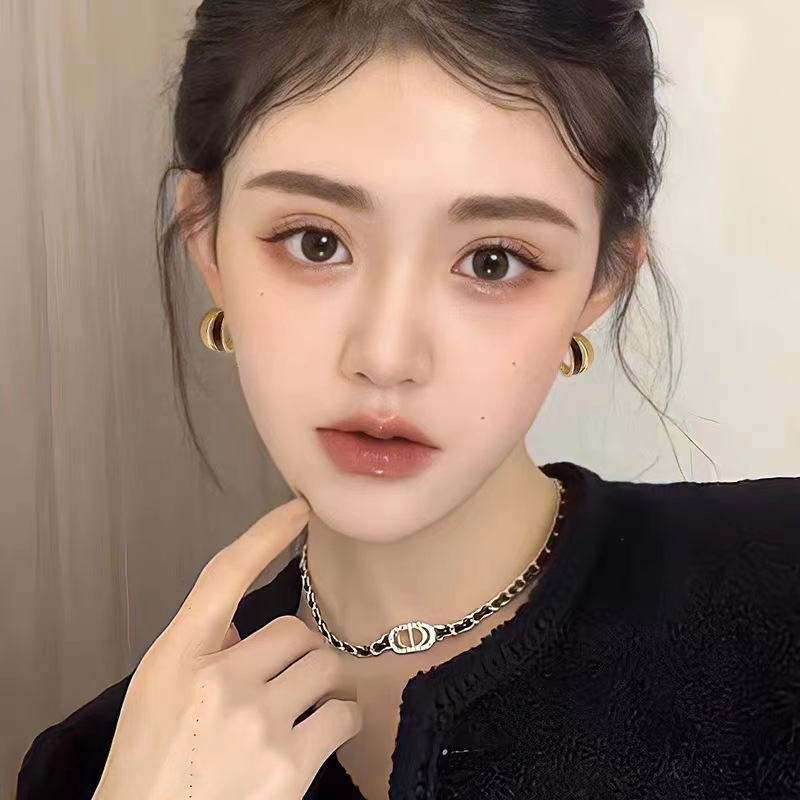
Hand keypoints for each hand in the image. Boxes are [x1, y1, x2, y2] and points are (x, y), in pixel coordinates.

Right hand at [91, 497, 362, 799]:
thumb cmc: (151, 766)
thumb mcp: (157, 693)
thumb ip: (201, 649)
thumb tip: (245, 626)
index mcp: (177, 658)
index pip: (225, 575)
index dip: (265, 534)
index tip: (298, 508)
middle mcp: (218, 681)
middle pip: (294, 631)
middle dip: (294, 655)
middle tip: (280, 685)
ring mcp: (255, 721)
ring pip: (323, 667)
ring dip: (318, 686)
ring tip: (296, 713)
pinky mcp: (289, 764)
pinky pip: (342, 713)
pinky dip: (338, 719)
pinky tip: (317, 734)